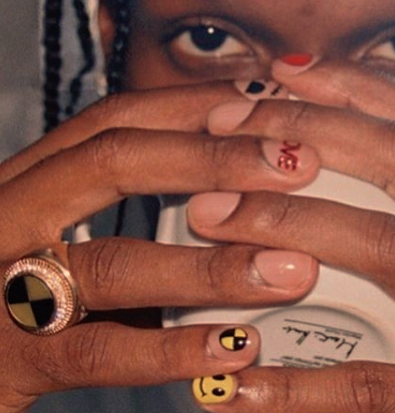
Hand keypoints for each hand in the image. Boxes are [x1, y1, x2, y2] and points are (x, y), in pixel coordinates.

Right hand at [0, 84, 319, 412]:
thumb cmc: (22, 284)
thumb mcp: (63, 223)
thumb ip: (128, 200)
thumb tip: (234, 179)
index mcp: (33, 176)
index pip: (118, 117)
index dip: (194, 104)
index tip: (267, 101)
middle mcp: (11, 215)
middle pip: (113, 161)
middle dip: (213, 158)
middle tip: (296, 164)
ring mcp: (2, 286)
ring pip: (113, 263)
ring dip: (211, 265)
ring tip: (291, 269)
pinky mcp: (10, 362)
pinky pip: (99, 354)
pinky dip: (173, 350)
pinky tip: (236, 347)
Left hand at [190, 60, 394, 411]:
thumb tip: (366, 171)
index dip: (357, 86)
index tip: (285, 70)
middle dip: (306, 134)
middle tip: (224, 129)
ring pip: (385, 247)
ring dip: (288, 223)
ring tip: (210, 216)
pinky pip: (375, 388)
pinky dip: (298, 384)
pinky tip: (235, 381)